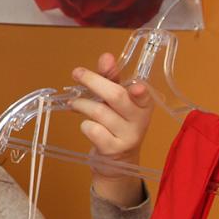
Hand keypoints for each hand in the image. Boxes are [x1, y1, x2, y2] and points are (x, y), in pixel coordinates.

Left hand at [70, 52, 153, 206]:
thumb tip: (106, 57)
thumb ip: (111, 77)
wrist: (117, 161)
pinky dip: (84, 124)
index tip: (135, 87)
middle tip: (77, 73)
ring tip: (74, 103)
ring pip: (99, 112)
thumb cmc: (116, 123)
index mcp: (144, 104)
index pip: (144, 95)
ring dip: (81, 104)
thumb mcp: (116, 100)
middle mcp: (140, 120)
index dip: (140, 91)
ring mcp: (128, 137)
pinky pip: (92, 130)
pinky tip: (85, 124)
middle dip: (93, 82)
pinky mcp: (113, 149)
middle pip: (116, 97)